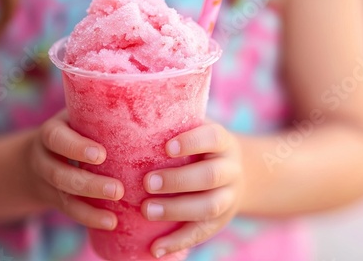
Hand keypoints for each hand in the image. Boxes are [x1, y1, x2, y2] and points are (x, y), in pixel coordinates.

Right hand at [26, 109, 124, 229]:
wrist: (42, 156)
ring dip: (90, 205)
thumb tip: (162, 89)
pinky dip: (89, 218)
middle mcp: (45, 157)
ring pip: (63, 196)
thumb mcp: (81, 114)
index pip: (56, 137)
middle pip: (58, 173)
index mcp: (53, 130)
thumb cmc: (77, 127)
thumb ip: (106, 107)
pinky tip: (111, 223)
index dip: (76, 147)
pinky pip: (70, 211)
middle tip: (118, 188)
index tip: (101, 154)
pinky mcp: (57, 199)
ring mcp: (49, 181)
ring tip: (116, 212)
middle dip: (88, 183)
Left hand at [141, 122, 243, 258]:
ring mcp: (228, 197)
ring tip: (146, 211)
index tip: (166, 148)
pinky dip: (178, 242)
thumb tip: (126, 116)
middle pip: (210, 176)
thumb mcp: (196, 131)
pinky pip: (201, 233)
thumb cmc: (200, 148)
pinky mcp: (220, 221)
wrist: (237, 173)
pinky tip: (155, 248)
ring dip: (176, 210)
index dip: (191, 142)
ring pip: (208, 206)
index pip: (212, 138)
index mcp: (222, 142)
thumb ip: (172, 124)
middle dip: (178, 180)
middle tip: (147, 183)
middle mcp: (230, 169)